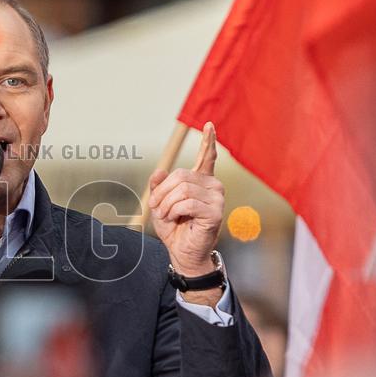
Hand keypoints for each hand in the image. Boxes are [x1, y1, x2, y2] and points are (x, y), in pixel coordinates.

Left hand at [147, 122, 224, 281]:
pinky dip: (174, 211)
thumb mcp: (159, 203)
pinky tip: (176, 219)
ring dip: (167, 204)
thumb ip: (158, 186)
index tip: (208, 125)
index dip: (208, 141)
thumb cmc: (174, 228)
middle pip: (180, 175)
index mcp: (200, 181)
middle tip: (159, 208)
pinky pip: (188, 202)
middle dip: (162, 192)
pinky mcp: (215, 211)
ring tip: (168, 215)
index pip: (207, 157)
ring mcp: (217, 198)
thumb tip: (160, 171)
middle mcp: (212, 186)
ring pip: (183, 189)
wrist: (182, 252)